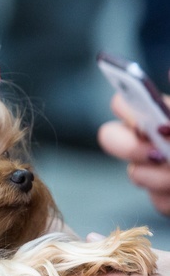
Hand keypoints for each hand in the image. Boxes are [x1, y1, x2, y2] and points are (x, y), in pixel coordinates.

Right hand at [99, 93, 169, 214]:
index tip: (144, 123)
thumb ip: (169, 108)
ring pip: (136, 174)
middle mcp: (149, 140)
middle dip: (129, 148)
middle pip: (111, 138)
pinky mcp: (163, 198)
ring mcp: (153, 170)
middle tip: (157, 154)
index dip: (125, 109)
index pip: (122, 103)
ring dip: (159, 178)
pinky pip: (157, 202)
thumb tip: (167, 73)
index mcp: (156, 116)